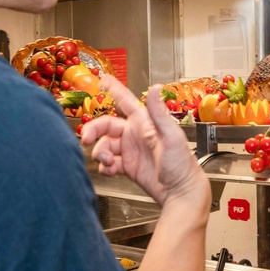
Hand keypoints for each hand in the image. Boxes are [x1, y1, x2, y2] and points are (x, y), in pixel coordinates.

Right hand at [81, 78, 205, 205]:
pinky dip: (105, 166)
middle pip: (106, 125)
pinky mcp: (128, 166)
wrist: (180, 192)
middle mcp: (136, 134)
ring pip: (105, 145)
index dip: (114, 89)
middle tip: (87, 139)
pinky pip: (109, 162)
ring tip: (107, 162)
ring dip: (101, 153)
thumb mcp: (171, 136)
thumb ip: (159, 113)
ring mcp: (131, 150)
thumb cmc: (182, 164)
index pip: (126, 101)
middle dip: (94, 130)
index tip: (102, 79)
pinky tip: (109, 170)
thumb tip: (155, 88)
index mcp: (145, 123)